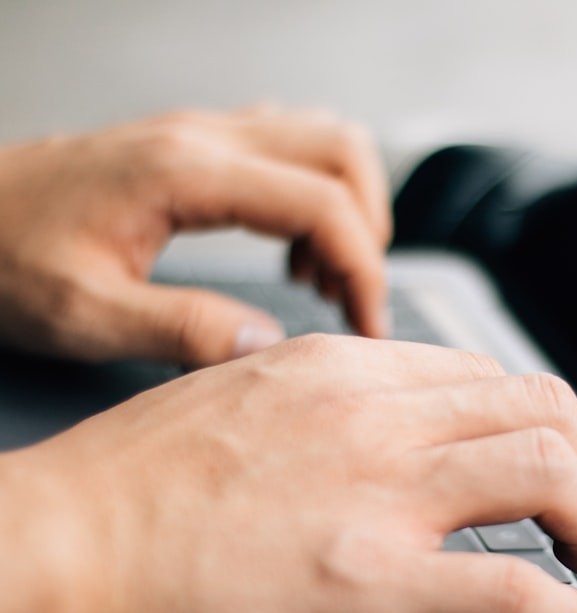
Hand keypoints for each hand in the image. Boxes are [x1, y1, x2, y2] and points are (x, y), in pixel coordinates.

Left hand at [0, 106, 391, 367]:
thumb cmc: (3, 254)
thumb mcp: (82, 312)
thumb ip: (181, 329)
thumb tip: (267, 345)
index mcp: (184, 172)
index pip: (320, 201)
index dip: (363, 267)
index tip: (366, 325)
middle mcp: (203, 136)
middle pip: (342, 152)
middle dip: (368, 230)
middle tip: (351, 299)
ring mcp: (202, 132)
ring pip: (323, 138)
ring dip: (347, 206)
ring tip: (320, 275)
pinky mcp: (197, 144)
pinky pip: (290, 146)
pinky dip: (317, 194)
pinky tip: (288, 247)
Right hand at [0, 334, 576, 612]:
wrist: (64, 545)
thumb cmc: (132, 482)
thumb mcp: (240, 394)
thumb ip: (321, 400)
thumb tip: (377, 421)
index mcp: (344, 369)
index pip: (480, 374)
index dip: (527, 418)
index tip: (534, 453)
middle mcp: (378, 415)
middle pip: (538, 408)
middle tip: (576, 506)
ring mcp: (383, 493)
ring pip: (550, 474)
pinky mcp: (376, 580)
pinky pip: (515, 589)